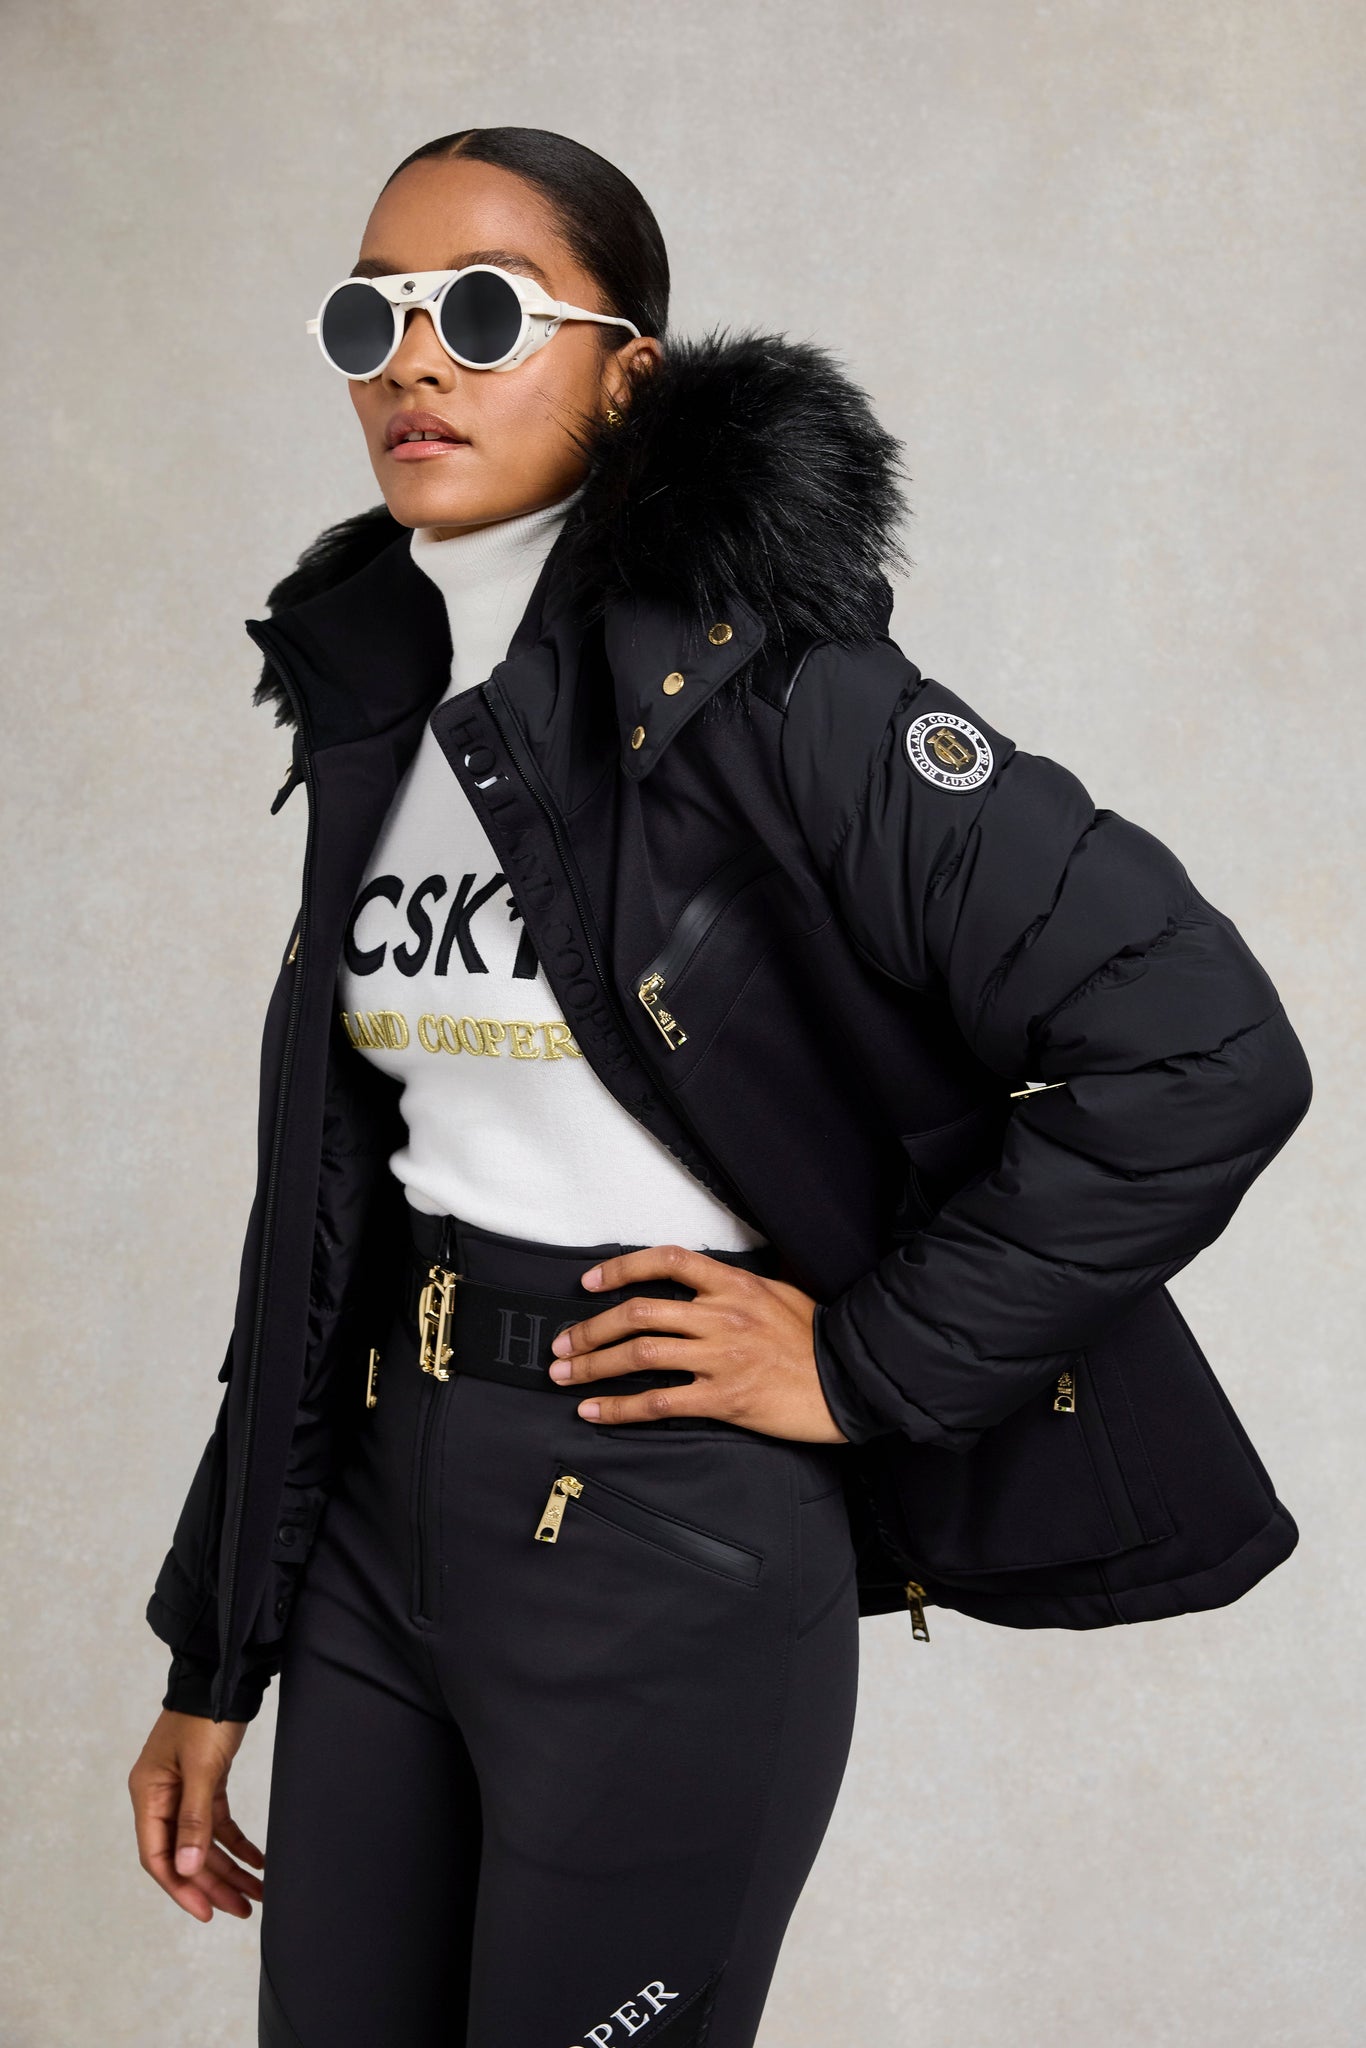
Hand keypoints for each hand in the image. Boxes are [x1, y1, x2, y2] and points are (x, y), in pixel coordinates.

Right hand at [128, 1708, 263, 1921]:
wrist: (225, 1676)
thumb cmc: (205, 1717)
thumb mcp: (201, 1769)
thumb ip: (194, 1819)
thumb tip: (186, 1869)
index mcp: (148, 1796)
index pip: (158, 1856)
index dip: (182, 1888)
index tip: (208, 1911)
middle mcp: (161, 1798)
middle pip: (185, 1855)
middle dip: (213, 1884)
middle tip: (243, 1909)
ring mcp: (183, 1791)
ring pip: (204, 1843)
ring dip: (228, 1868)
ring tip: (256, 1892)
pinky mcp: (206, 1783)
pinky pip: (218, 1823)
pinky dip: (236, 1843)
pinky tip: (257, 1860)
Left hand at [548, 1243, 848, 1442]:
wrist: (849, 1382)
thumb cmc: (815, 1338)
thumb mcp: (779, 1292)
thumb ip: (736, 1285)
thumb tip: (700, 1279)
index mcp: (735, 1284)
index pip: (667, 1261)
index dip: (622, 1268)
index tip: (589, 1283)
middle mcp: (722, 1315)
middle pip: (639, 1313)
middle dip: (590, 1329)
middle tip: (562, 1344)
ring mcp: (722, 1357)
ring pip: (640, 1355)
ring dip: (593, 1365)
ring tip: (564, 1376)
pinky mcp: (724, 1397)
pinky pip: (659, 1401)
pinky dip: (619, 1407)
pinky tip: (594, 1411)